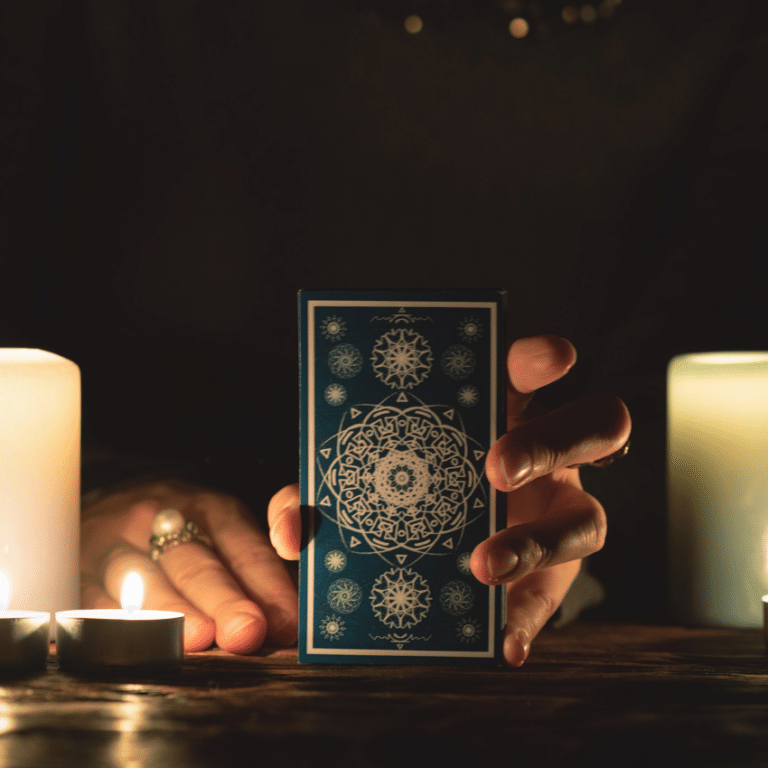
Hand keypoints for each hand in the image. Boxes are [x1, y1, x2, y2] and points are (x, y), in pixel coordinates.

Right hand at [81, 479, 297, 653]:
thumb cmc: (187, 526)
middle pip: (195, 562)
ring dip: (171, 611)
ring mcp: (117, 543)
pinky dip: (111, 624)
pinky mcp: (77, 569)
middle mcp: (162, 519)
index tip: (288, 620)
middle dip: (223, 598)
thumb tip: (295, 616)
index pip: (243, 545)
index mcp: (210, 508)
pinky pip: (90, 598)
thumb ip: (269, 557)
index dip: (267, 583)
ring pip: (142, 578)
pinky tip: (132, 646)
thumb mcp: (228, 524)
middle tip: (247, 632)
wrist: (114, 499)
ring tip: (196, 639)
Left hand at [269, 335, 630, 666]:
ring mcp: (559, 515)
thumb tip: (293, 529)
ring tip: (484, 567)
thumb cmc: (397, 495)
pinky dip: (527, 619)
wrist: (432, 556)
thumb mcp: (357, 483)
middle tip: (496, 467)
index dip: (543, 358)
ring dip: (537, 542)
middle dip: (549, 441)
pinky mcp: (554, 577)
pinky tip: (501, 643)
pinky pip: (555, 600)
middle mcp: (546, 455)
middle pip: (595, 427)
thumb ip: (319, 494)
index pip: (535, 369)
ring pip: (590, 519)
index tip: (549, 357)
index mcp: (502, 409)